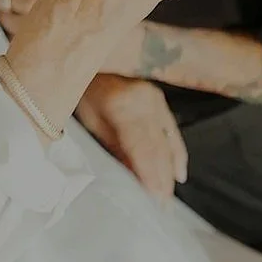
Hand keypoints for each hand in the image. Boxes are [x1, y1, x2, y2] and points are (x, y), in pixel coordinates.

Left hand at [76, 73, 187, 198]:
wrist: (89, 53)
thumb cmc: (81, 86)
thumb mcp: (89, 118)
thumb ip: (112, 147)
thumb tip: (130, 176)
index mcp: (124, 106)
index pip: (143, 149)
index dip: (151, 176)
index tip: (155, 200)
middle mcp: (146, 102)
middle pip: (159, 149)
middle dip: (162, 180)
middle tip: (162, 207)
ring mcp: (156, 99)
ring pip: (168, 142)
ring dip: (170, 171)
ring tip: (168, 197)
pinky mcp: (159, 98)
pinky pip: (173, 130)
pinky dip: (177, 153)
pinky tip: (179, 174)